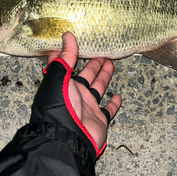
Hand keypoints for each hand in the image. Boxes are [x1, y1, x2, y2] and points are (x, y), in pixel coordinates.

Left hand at [47, 32, 121, 149]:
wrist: (68, 140)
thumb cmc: (59, 108)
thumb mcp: (59, 78)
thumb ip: (65, 57)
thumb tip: (67, 35)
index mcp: (63, 84)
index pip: (69, 65)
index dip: (75, 54)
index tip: (82, 43)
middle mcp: (75, 95)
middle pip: (86, 75)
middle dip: (94, 63)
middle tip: (103, 52)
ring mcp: (87, 107)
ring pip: (98, 88)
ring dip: (104, 76)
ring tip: (111, 64)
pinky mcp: (99, 119)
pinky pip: (108, 110)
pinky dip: (114, 103)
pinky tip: (118, 96)